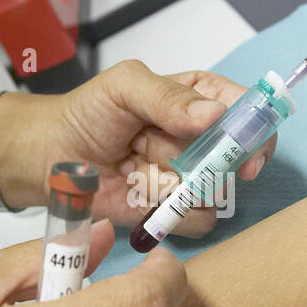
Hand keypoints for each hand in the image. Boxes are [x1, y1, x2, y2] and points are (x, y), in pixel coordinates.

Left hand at [0, 61, 276, 235]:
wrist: (51, 156)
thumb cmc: (87, 113)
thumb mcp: (125, 87)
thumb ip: (169, 96)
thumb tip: (215, 114)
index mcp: (199, 99)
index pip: (246, 110)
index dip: (254, 129)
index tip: (248, 151)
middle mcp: (202, 140)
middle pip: (237, 157)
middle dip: (208, 162)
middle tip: (177, 161)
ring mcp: (190, 178)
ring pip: (216, 191)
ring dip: (179, 186)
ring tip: (140, 169)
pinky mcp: (173, 211)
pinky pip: (195, 220)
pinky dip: (168, 212)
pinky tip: (138, 195)